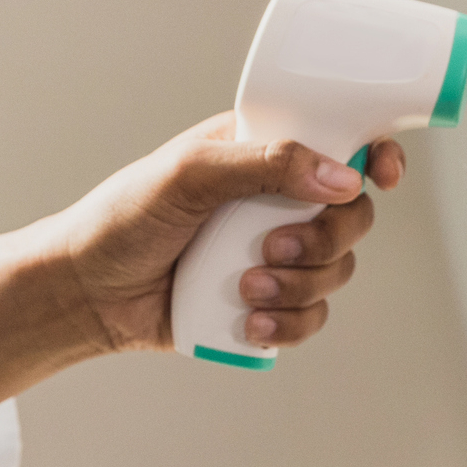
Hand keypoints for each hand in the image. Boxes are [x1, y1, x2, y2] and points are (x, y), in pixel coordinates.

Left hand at [0, 111, 406, 423]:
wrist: (85, 293)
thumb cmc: (122, 219)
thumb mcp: (189, 175)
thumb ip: (266, 164)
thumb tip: (341, 178)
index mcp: (264, 153)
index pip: (341, 142)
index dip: (375, 157)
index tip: (381, 176)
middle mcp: (277, 201)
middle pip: (351, 216)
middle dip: (326, 240)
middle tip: (274, 248)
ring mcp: (275, 253)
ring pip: (337, 270)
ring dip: (301, 285)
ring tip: (245, 287)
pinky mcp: (265, 303)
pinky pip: (313, 316)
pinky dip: (292, 323)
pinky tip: (254, 323)